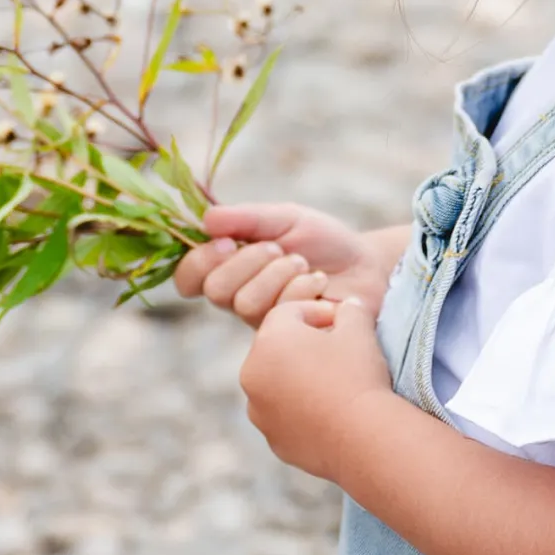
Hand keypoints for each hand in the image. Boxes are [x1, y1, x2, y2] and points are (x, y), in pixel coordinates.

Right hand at [174, 203, 393, 327]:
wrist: (365, 266)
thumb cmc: (323, 242)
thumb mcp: (285, 218)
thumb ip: (246, 218)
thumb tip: (206, 219)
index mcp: (231, 267)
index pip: (189, 276)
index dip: (200, 261)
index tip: (227, 242)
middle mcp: (240, 298)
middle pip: (216, 289)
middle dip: (251, 261)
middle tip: (279, 249)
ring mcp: (262, 321)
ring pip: (246, 302)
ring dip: (281, 273)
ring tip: (305, 266)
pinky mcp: (287, 336)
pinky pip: (278, 314)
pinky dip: (303, 289)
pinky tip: (318, 284)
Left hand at [240, 297, 390, 482]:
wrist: (364, 438)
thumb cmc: (358, 375)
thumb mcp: (358, 329)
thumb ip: (350, 310)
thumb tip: (349, 307)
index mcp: (269, 341)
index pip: (288, 312)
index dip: (318, 312)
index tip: (342, 321)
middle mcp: (253, 375)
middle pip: (277, 347)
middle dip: (304, 343)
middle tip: (338, 347)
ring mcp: (259, 412)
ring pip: (276, 383)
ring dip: (298, 376)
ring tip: (334, 381)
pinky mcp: (273, 440)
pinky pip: (284, 415)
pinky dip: (300, 408)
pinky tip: (330, 410)